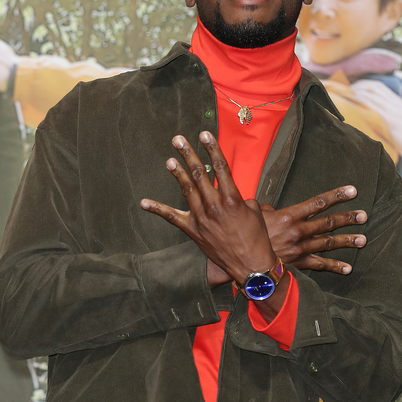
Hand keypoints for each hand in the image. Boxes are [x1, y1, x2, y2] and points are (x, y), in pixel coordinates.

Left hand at [140, 132, 276, 287]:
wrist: (250, 266)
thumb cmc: (257, 239)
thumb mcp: (255, 212)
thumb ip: (242, 199)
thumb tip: (234, 196)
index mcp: (232, 198)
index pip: (220, 167)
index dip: (211, 148)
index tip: (204, 135)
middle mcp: (214, 206)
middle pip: (199, 174)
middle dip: (188, 154)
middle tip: (179, 140)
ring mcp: (201, 218)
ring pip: (186, 190)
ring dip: (177, 172)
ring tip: (170, 159)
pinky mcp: (193, 231)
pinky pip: (172, 218)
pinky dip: (157, 209)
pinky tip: (144, 202)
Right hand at [255, 188, 366, 274]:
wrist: (245, 263)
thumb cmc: (247, 237)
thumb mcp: (255, 217)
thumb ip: (266, 211)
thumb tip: (268, 208)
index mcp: (289, 216)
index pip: (318, 202)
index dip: (337, 195)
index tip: (352, 191)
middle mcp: (299, 231)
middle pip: (329, 222)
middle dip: (348, 218)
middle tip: (363, 216)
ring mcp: (301, 248)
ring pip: (329, 242)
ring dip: (347, 240)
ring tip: (363, 239)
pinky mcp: (299, 263)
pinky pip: (321, 265)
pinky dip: (335, 267)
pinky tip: (348, 268)